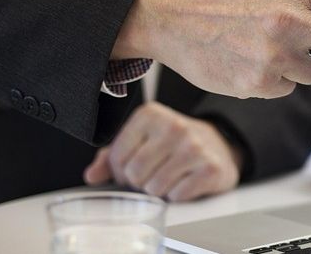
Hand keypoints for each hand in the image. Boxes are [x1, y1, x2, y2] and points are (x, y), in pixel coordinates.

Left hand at [83, 102, 242, 200]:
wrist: (218, 145)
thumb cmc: (172, 145)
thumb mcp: (141, 141)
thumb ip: (111, 156)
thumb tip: (91, 176)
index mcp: (150, 115)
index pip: (117, 157)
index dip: (120, 171)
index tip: (133, 168)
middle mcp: (173, 126)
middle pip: (135, 174)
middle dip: (139, 183)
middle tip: (152, 176)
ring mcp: (194, 147)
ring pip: (154, 188)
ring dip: (158, 191)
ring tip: (169, 178)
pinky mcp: (211, 168)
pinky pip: (177, 196)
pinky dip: (178, 195)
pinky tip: (185, 182)